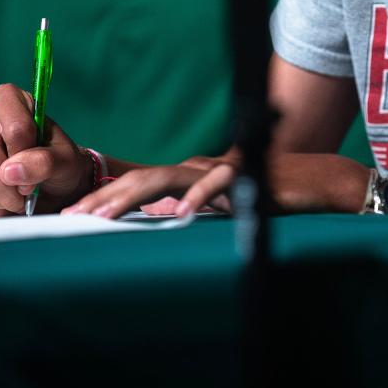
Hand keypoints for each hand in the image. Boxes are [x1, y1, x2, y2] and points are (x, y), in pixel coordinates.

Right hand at [0, 83, 91, 216]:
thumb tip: (10, 172)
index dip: (28, 157)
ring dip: (3, 200)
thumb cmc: (58, 161)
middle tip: (28, 194)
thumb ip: (45, 161)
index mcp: (9, 98)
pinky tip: (5, 200)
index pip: (15, 129)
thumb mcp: (65, 160)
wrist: (48, 180)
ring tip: (19, 197)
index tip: (40, 168)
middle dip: (12, 186)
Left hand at [62, 152, 369, 218]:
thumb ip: (194, 204)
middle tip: (71, 218)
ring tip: (103, 217)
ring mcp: (219, 170)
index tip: (73, 218)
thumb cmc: (271, 195)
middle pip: (141, 179)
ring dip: (132, 197)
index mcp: (190, 176)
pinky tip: (178, 215)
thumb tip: (163, 212)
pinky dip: (198, 198)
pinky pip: (217, 185)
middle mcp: (197, 168)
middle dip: (104, 198)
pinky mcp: (246, 174)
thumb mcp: (223, 206)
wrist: (316, 182)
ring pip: (167, 178)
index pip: (139, 186)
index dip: (105, 199)